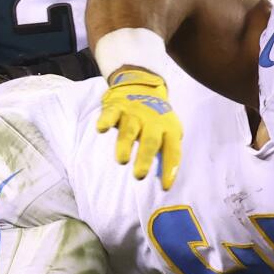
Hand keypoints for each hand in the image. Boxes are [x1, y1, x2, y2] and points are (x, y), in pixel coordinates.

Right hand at [96, 68, 182, 187]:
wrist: (142, 85)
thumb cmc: (156, 119)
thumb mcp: (168, 131)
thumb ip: (167, 151)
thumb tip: (165, 183)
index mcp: (169, 129)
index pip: (172, 151)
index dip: (170, 168)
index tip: (166, 187)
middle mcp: (153, 121)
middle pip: (150, 141)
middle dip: (145, 158)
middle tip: (139, 175)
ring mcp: (134, 113)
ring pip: (130, 130)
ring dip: (125, 145)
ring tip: (122, 160)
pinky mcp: (117, 106)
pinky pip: (111, 113)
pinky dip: (106, 120)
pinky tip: (101, 129)